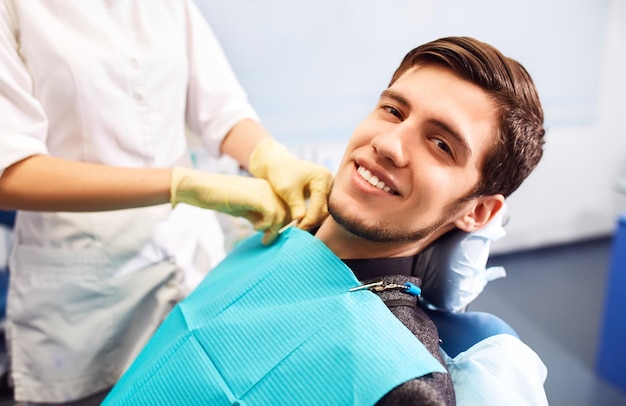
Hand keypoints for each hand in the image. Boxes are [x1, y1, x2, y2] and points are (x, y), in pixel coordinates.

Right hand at [170, 167, 287, 243]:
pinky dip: (265, 225)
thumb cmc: (224, 200)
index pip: (286, 208)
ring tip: (263, 238)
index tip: (272, 236)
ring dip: (273, 230)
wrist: (205, 190)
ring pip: (281, 214)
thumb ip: (261, 217)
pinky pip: (271, 214)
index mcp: (269, 189)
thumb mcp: (247, 210)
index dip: (283, 224)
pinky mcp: (257, 196)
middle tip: (268, 240)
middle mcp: (269, 188)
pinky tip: (254, 228)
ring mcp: (264, 190)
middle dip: (280, 229)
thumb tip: (272, 230)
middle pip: (287, 211)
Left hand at [248, 138, 333, 229]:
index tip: (296, 229)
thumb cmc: (281, 173)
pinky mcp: (324, 192)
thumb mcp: (287, 190)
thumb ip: (296, 207)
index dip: (309, 220)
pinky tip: (303, 222)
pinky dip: (313, 216)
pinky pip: (321, 208)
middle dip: (312, 221)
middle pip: (326, 209)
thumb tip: (301, 224)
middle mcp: (330, 181)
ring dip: (313, 220)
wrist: (277, 165)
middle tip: (298, 231)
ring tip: (299, 227)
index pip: (320, 205)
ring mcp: (328, 187)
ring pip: (325, 211)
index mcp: (322, 177)